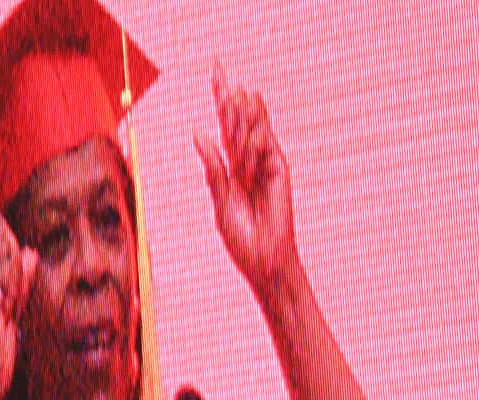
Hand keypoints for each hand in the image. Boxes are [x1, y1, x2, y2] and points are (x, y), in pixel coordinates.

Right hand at [0, 148, 38, 399]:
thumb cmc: (2, 340)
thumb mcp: (17, 302)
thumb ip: (22, 278)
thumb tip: (30, 251)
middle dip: (9, 250)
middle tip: (8, 293)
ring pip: (2, 252)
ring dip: (13, 273)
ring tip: (8, 307)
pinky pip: (4, 277)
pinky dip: (12, 281)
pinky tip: (9, 302)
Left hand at [197, 65, 298, 296]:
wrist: (263, 256)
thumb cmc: (239, 236)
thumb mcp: (219, 201)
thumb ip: (213, 168)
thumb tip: (199, 133)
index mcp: (229, 162)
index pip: (225, 119)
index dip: (222, 92)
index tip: (216, 65)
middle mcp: (248, 155)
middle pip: (241, 110)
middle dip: (230, 110)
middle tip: (225, 145)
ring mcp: (266, 157)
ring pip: (254, 119)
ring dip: (240, 133)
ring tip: (239, 167)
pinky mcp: (280, 165)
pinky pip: (262, 141)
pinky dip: (249, 151)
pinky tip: (247, 170)